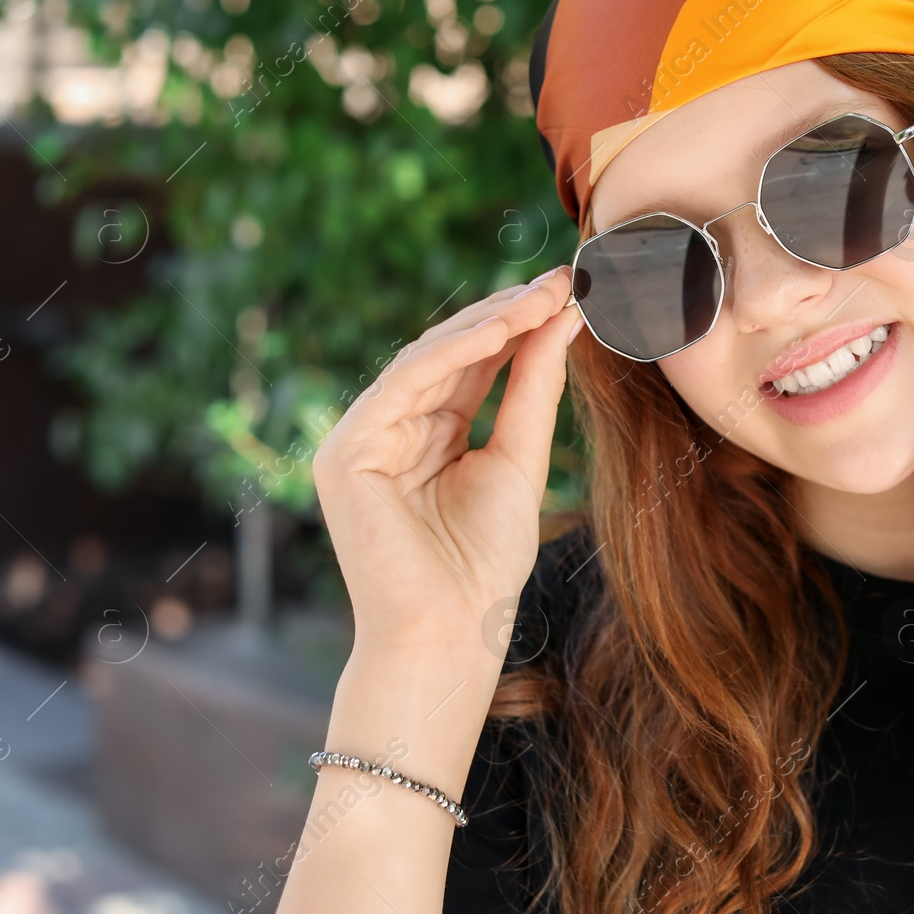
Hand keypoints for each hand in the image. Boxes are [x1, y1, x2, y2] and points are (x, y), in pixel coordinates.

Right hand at [311, 266, 583, 657]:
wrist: (448, 633)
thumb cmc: (483, 566)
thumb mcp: (520, 462)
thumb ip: (533, 392)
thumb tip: (563, 320)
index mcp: (428, 438)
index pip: (474, 367)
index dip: (518, 328)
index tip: (567, 292)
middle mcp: (390, 431)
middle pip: (450, 354)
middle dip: (506, 314)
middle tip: (558, 280)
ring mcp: (361, 440)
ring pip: (427, 360)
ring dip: (487, 324)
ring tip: (540, 297)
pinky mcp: (347, 453)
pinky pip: (405, 382)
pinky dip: (455, 352)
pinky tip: (502, 329)